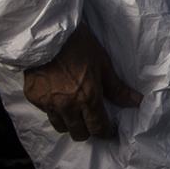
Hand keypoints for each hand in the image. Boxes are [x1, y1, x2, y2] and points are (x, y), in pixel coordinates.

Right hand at [21, 22, 142, 141]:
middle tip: (93, 120)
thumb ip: (117, 88)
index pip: (98, 128)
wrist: (48, 34)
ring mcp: (48, 104)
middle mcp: (67, 106)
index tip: (110, 129)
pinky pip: (46, 113)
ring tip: (76, 112)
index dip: (106, 132)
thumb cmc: (80, 46)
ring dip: (70, 123)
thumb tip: (136, 102)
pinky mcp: (33, 99)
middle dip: (88, 131)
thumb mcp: (103, 65)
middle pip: (78, 134)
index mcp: (87, 98)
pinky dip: (54, 111)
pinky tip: (59, 100)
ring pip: (60, 127)